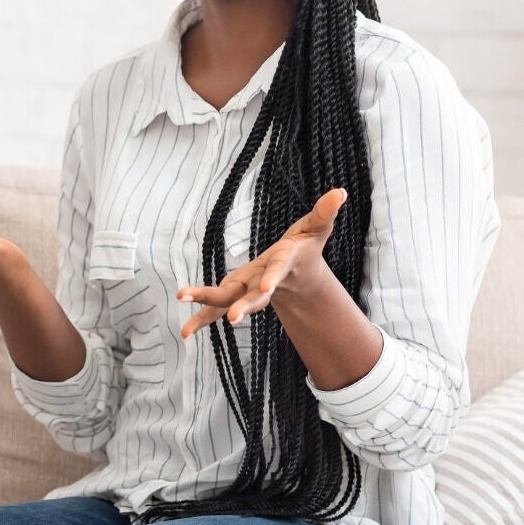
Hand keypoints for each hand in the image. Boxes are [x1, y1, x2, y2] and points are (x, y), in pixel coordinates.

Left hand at [176, 187, 345, 339]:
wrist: (298, 277)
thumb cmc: (304, 249)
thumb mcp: (315, 227)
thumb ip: (324, 212)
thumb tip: (339, 192)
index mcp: (282, 265)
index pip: (277, 271)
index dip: (272, 278)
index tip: (267, 287)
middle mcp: (263, 283)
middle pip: (251, 296)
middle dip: (242, 306)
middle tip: (232, 317)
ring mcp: (247, 291)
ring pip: (226, 302)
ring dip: (207, 311)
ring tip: (186, 329)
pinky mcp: (234, 294)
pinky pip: (215, 308)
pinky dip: (200, 319)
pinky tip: (184, 332)